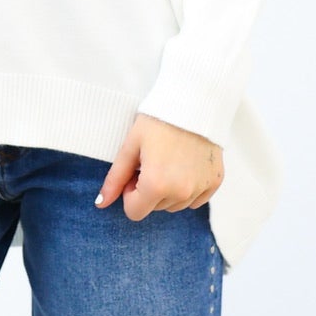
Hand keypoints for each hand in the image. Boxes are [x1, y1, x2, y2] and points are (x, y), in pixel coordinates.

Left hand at [96, 114, 222, 221]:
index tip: (136, 172)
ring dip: (169, 190)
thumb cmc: (158, 121)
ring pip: (176, 205)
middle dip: (150, 190)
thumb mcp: (130, 147)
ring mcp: (201, 188)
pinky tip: (186, 165)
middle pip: (155, 208)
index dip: (130, 193)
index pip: (134, 212)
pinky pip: (196, 199)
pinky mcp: (215, 182)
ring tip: (170, 161)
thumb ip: (115, 179)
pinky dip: (188, 188)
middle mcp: (181, 192)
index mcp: (156, 185)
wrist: (194, 102)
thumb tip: (101, 203)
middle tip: (153, 161)